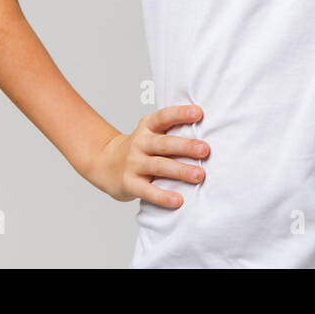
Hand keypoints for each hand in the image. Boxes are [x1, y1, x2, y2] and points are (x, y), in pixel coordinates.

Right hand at [87, 104, 209, 208]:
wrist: (105, 164)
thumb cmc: (140, 149)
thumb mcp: (150, 133)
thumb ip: (172, 131)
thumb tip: (210, 131)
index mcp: (147, 127)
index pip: (164, 117)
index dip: (180, 114)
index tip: (199, 113)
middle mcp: (140, 143)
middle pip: (164, 143)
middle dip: (185, 146)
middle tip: (205, 150)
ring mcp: (134, 163)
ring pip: (159, 166)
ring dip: (180, 171)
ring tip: (199, 175)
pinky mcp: (130, 183)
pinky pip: (148, 191)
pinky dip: (163, 196)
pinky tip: (178, 200)